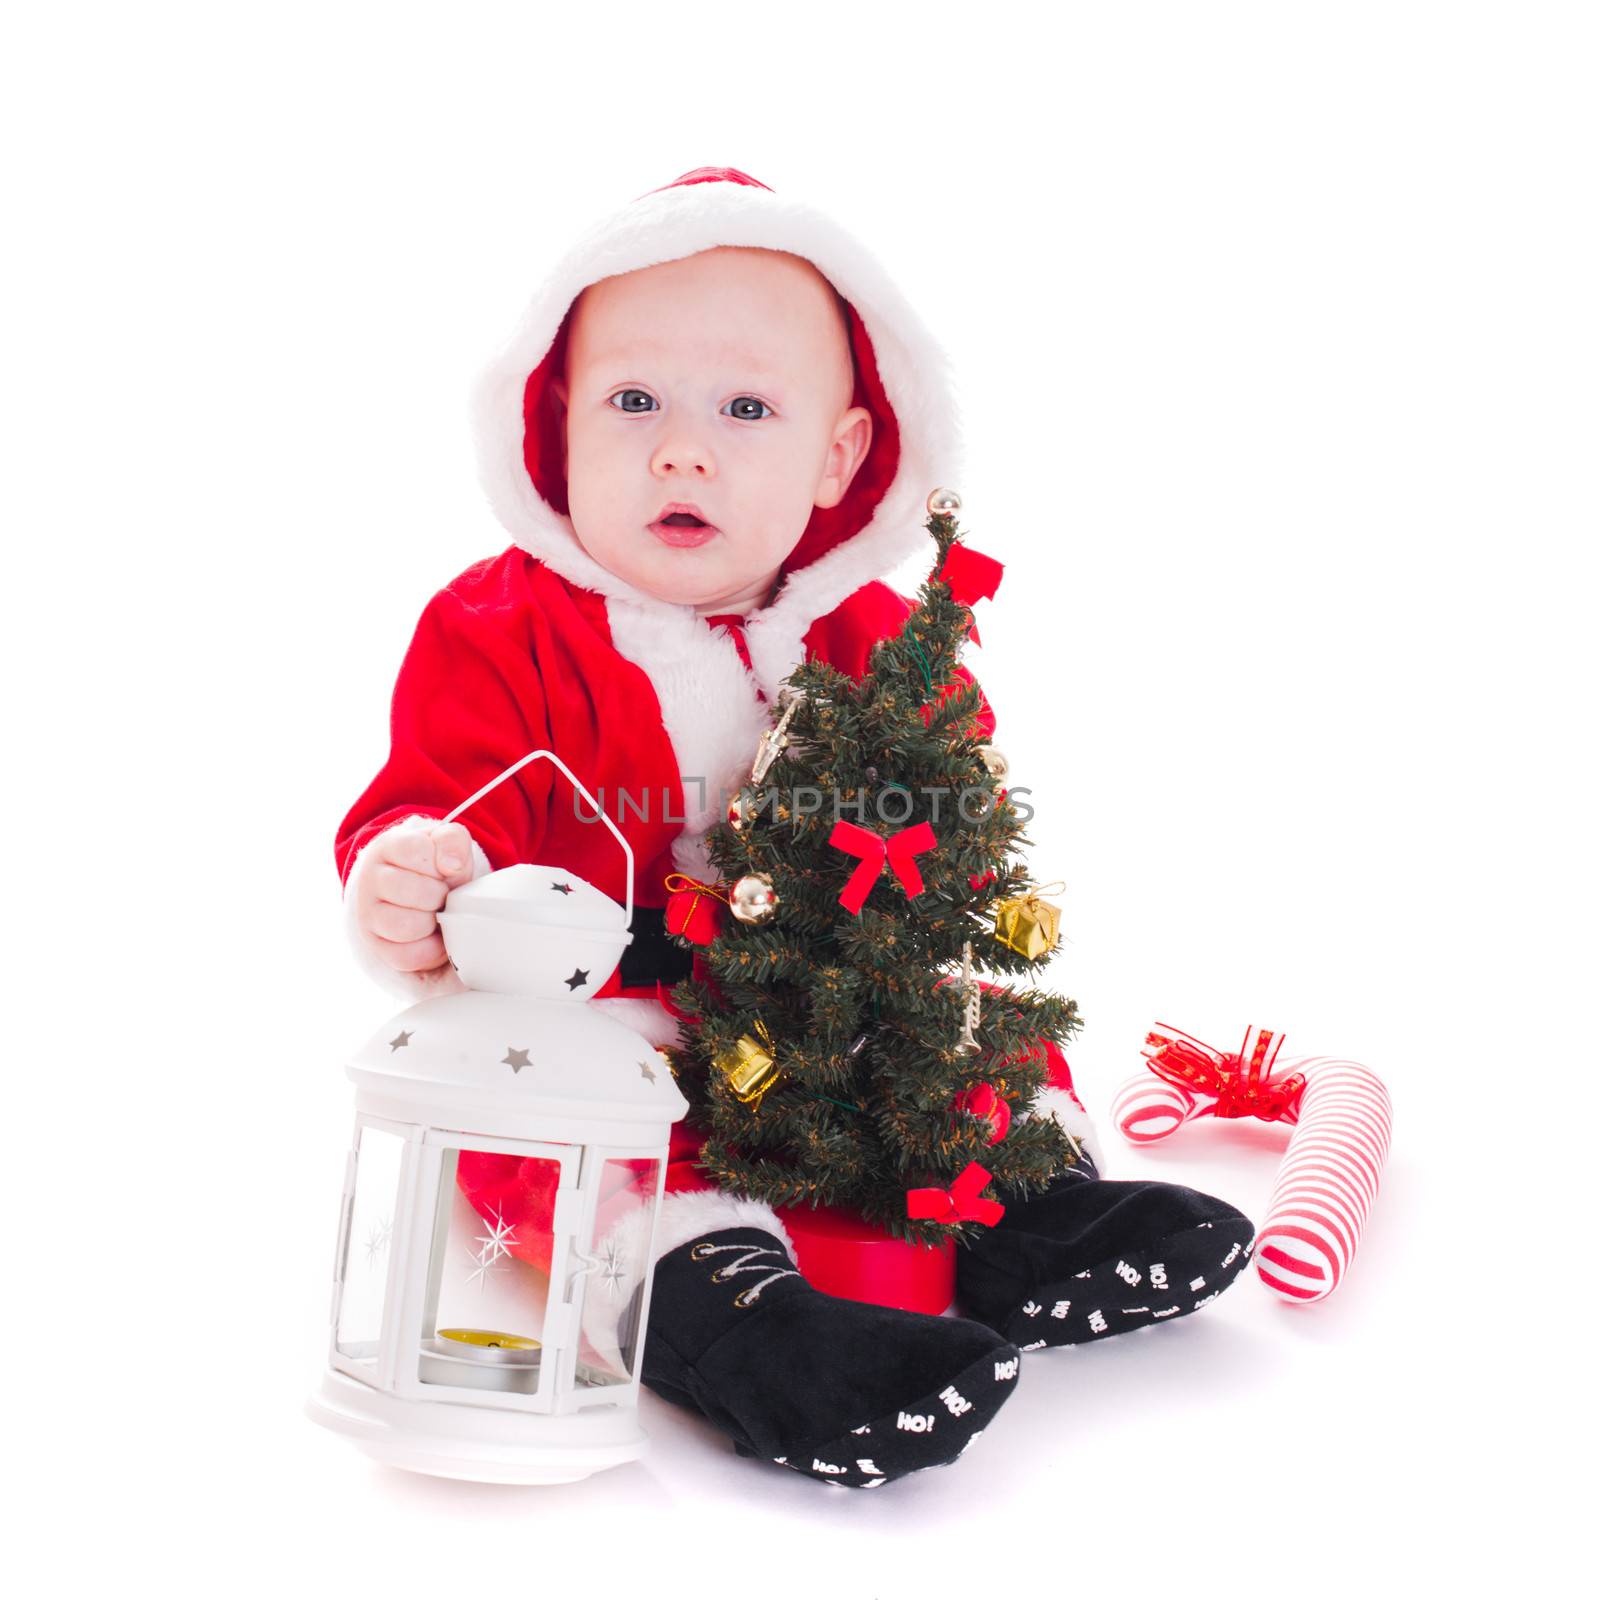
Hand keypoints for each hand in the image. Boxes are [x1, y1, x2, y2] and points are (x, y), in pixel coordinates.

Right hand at [355, 821, 476, 974]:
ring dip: (432, 923)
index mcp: (387, 848)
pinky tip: (431, 934)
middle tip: (441, 895)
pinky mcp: (376, 945)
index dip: (441, 862)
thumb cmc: (434, 865)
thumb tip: (452, 865)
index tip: (443, 868)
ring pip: (408, 927)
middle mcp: (370, 880)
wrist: (420, 887)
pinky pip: (407, 956)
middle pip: (417, 892)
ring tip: (434, 913)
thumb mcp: (447, 842)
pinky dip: (429, 950)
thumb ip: (453, 839)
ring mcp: (368, 915)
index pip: (417, 850)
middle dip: (440, 895)